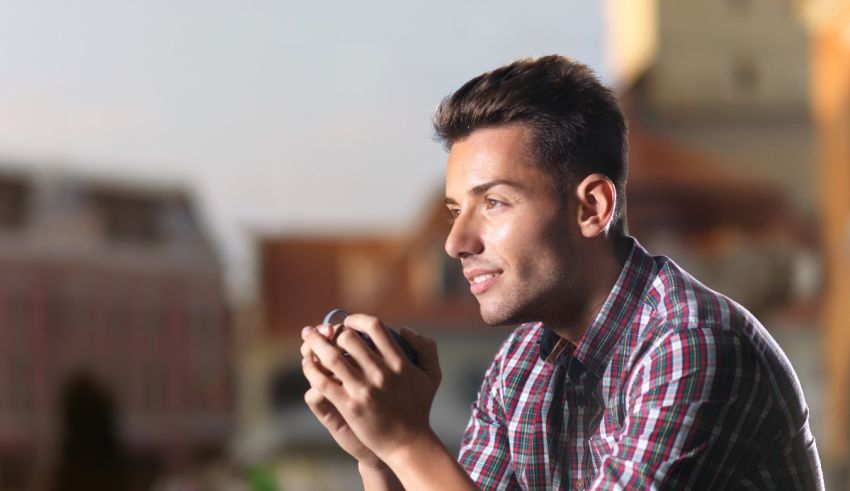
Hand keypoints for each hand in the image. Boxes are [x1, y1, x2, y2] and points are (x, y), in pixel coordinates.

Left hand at [301, 313, 442, 462]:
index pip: (374, 327)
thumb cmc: (420, 408)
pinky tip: (308, 364)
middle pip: (348, 339)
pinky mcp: (350, 406)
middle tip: (325, 332)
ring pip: (331, 357)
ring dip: (316, 344)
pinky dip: (312, 370)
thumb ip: (426, 348)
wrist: (408, 443)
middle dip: (332, 331)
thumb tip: (404, 330)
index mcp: (399, 362)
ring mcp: (364, 389)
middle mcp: (381, 373)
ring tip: (308, 338)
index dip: (356, 319)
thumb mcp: (432, 375)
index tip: (348, 322)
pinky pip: (324, 382)